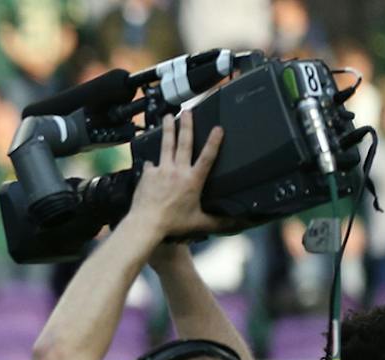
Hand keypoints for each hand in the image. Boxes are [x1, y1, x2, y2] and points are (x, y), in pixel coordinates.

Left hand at [124, 114, 223, 239]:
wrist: (146, 223)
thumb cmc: (173, 223)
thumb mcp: (200, 223)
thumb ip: (219, 221)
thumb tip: (239, 223)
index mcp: (193, 180)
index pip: (207, 157)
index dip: (214, 141)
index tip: (218, 127)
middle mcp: (178, 171)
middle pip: (184, 143)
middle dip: (187, 125)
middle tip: (187, 110)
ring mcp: (161, 170)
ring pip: (166, 146)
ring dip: (168, 130)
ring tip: (167, 117)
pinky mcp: (147, 174)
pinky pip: (150, 164)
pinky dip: (152, 162)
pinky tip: (151, 160)